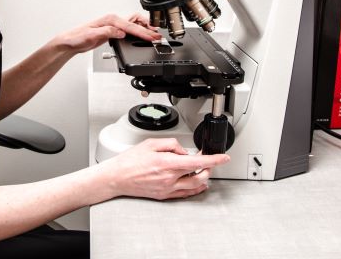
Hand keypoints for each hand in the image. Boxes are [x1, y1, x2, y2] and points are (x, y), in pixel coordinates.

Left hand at [56, 13, 160, 53]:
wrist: (70, 42)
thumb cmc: (77, 37)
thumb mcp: (92, 35)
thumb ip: (108, 32)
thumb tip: (121, 32)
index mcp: (109, 20)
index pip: (130, 26)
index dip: (142, 33)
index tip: (151, 37)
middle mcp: (112, 20)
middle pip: (135, 21)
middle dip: (147, 28)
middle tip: (157, 36)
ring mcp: (113, 25)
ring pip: (133, 23)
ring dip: (144, 28)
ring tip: (154, 35)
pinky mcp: (112, 31)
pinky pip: (129, 29)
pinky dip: (137, 31)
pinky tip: (142, 36)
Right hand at [97, 138, 230, 200]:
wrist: (117, 177)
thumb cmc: (130, 161)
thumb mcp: (151, 144)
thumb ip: (171, 144)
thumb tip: (183, 150)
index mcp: (167, 164)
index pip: (197, 162)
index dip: (214, 160)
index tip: (224, 157)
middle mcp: (169, 179)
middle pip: (199, 176)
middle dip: (209, 168)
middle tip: (209, 161)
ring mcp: (167, 189)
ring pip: (194, 187)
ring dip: (203, 178)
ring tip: (203, 171)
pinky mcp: (164, 196)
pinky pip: (185, 194)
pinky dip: (194, 189)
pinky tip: (196, 184)